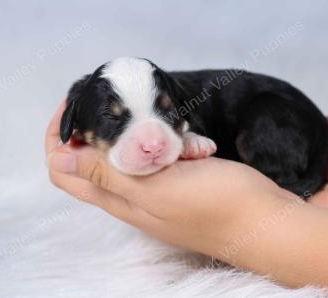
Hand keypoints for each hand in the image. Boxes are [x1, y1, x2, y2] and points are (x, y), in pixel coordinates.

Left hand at [45, 103, 295, 257]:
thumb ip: (108, 174)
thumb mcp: (157, 188)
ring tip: (180, 134)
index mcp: (119, 199)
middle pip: (98, 157)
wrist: (267, 220)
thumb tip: (61, 158)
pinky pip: (167, 154)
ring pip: (136, 152)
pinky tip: (201, 146)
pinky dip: (177, 144)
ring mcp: (160, 188)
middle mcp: (133, 196)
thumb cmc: (216, 205)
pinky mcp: (183, 179)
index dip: (61, 137)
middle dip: (108, 129)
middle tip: (131, 107)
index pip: (65, 169)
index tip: (77, 106)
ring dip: (150, 135)